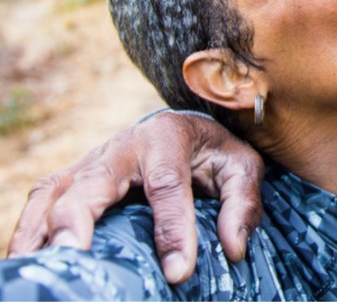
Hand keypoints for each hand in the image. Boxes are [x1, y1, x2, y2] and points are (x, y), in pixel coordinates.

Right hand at [7, 111, 264, 283]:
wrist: (186, 130)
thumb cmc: (213, 152)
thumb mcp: (241, 167)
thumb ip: (242, 202)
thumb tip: (234, 248)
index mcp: (167, 136)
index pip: (167, 184)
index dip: (172, 228)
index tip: (178, 272)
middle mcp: (122, 145)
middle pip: (93, 182)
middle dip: (80, 219)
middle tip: (76, 256)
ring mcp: (91, 162)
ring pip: (55, 192)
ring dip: (43, 230)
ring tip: (44, 268)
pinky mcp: (72, 179)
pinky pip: (41, 202)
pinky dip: (29, 230)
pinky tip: (28, 261)